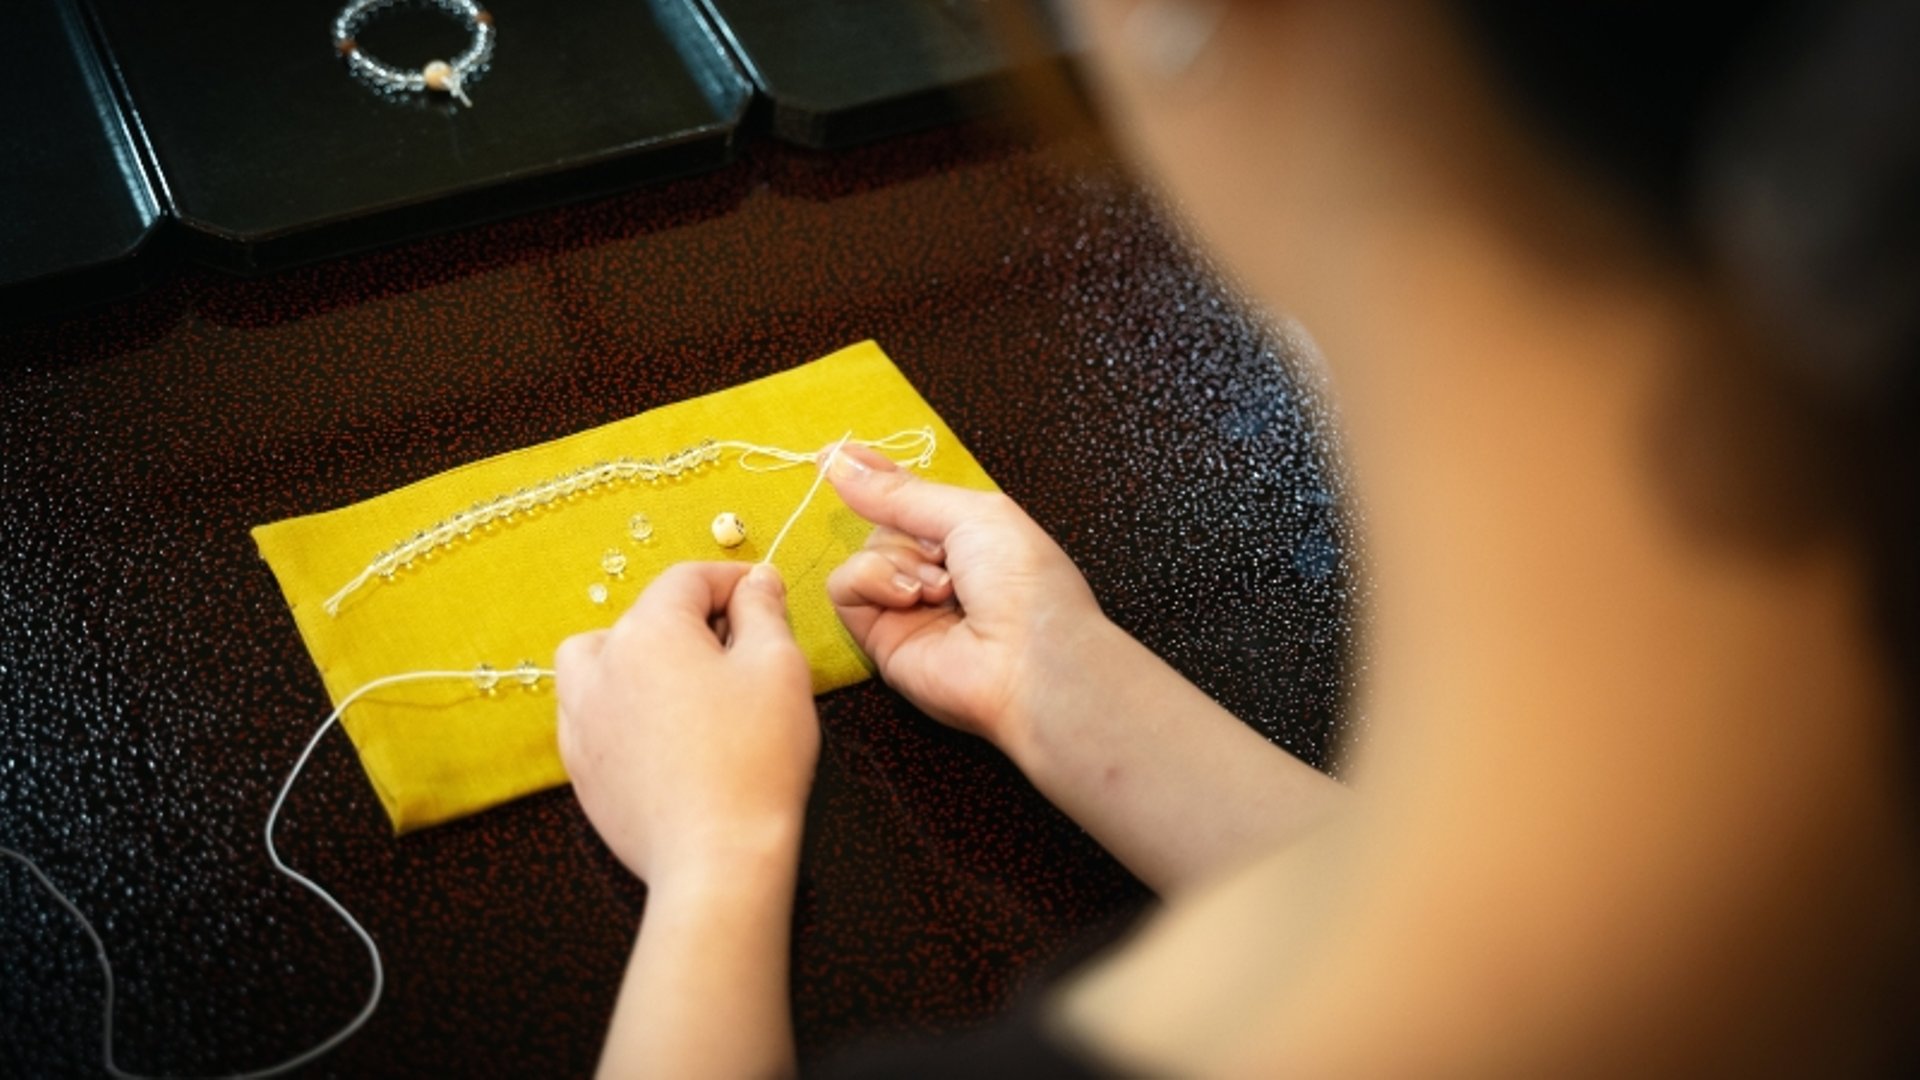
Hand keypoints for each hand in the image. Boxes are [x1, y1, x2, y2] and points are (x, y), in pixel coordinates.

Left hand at [555, 562, 817, 882]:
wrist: (717, 858)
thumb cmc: (756, 758)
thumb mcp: (778, 667)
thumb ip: (763, 610)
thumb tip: (756, 580)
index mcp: (649, 630)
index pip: (689, 579)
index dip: (732, 580)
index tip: (763, 596)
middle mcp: (601, 665)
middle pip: (646, 617)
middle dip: (693, 622)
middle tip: (742, 652)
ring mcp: (580, 718)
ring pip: (602, 659)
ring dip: (641, 657)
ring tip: (687, 685)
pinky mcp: (579, 765)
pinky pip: (593, 712)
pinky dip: (623, 706)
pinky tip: (665, 733)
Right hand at [823, 445, 1108, 753]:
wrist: (1029, 662)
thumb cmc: (1023, 583)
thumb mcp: (971, 513)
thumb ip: (901, 492)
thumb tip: (838, 462)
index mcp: (968, 537)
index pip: (908, 501)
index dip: (873, 477)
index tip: (832, 455)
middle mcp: (935, 571)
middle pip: (884, 525)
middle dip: (908, 529)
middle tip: (945, 554)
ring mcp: (905, 606)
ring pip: (863, 553)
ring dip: (899, 559)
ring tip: (943, 588)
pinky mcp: (879, 638)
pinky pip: (844, 588)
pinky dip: (871, 580)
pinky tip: (910, 599)